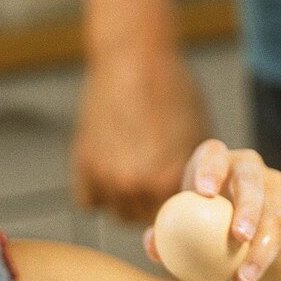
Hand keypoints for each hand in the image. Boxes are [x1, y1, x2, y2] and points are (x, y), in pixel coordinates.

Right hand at [71, 47, 209, 222]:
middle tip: (152, 186)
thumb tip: (199, 205)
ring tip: (131, 174)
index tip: (176, 201)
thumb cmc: (173, 91)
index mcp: (168, 180)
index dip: (177, 212)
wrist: (134, 59)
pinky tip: (108, 171)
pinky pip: (88, 201)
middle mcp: (134, 184)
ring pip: (114, 212)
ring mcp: (104, 177)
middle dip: (148, 208)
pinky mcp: (82, 165)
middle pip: (142, 220)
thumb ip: (196, 176)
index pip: (175, 219)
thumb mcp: (199, 135)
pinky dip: (97, 192)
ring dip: (122, 201)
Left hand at [144, 139, 280, 280]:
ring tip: (243, 274)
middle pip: (251, 179)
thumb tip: (152, 248)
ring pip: (272, 213)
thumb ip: (162, 234)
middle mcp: (248, 166)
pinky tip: (248, 278)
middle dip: (248, 205)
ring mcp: (273, 185)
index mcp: (217, 159)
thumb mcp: (180, 223)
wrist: (240, 229)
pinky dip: (264, 259)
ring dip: (260, 246)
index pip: (214, 154)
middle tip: (238, 235)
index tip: (204, 193)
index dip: (211, 168)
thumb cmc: (198, 220)